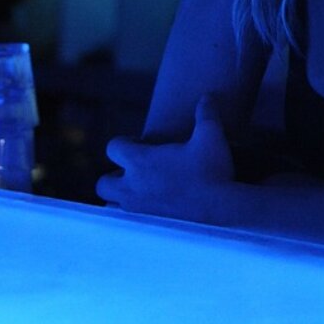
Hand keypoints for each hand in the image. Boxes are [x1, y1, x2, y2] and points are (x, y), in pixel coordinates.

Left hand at [97, 94, 234, 224]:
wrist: (220, 208)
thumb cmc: (211, 170)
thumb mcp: (211, 135)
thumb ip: (206, 113)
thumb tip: (208, 96)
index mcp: (140, 161)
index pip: (113, 147)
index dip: (124, 143)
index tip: (140, 143)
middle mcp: (131, 186)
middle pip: (102, 182)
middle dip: (114, 176)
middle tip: (137, 173)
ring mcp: (137, 210)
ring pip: (111, 206)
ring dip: (120, 199)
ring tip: (141, 195)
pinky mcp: (147, 227)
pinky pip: (126, 225)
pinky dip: (132, 218)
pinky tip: (151, 213)